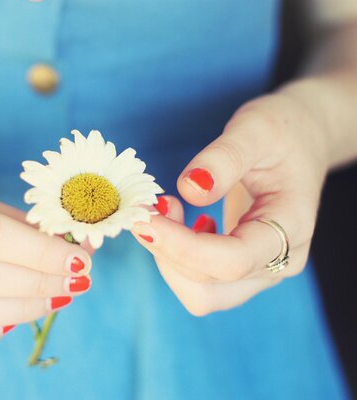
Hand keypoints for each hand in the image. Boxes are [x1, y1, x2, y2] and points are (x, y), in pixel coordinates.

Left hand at [131, 92, 328, 315]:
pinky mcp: (241, 270)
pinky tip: (182, 220)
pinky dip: (175, 257)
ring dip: (167, 257)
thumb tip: (190, 190)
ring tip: (166, 209)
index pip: (232, 260)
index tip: (144, 217)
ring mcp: (261, 271)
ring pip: (200, 294)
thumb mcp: (255, 129)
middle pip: (209, 286)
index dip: (181, 246)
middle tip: (147, 205)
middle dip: (166, 250)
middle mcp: (280, 261)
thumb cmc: (282, 132)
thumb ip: (223, 158)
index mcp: (291, 227)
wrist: (302, 141)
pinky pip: (198, 282)